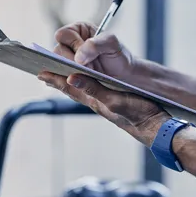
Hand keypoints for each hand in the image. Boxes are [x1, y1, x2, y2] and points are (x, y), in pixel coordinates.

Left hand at [38, 70, 168, 144]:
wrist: (155, 126)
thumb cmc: (137, 114)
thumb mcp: (113, 100)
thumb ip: (93, 89)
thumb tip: (71, 79)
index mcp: (93, 100)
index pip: (68, 88)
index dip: (54, 80)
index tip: (40, 72)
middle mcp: (96, 101)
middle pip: (71, 88)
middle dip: (58, 79)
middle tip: (44, 70)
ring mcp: (104, 102)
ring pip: (81, 89)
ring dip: (69, 80)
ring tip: (58, 74)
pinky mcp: (113, 100)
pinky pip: (93, 89)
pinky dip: (84, 82)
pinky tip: (84, 81)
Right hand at [53, 22, 135, 80]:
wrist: (125, 75)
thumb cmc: (119, 55)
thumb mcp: (112, 44)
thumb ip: (94, 45)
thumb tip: (77, 58)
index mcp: (78, 30)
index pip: (63, 34)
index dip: (72, 45)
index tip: (84, 56)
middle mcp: (70, 44)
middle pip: (57, 52)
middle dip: (70, 62)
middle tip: (87, 69)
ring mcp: (67, 61)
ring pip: (56, 66)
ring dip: (68, 73)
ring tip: (84, 77)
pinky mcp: (68, 76)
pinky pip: (58, 79)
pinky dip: (64, 83)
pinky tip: (75, 85)